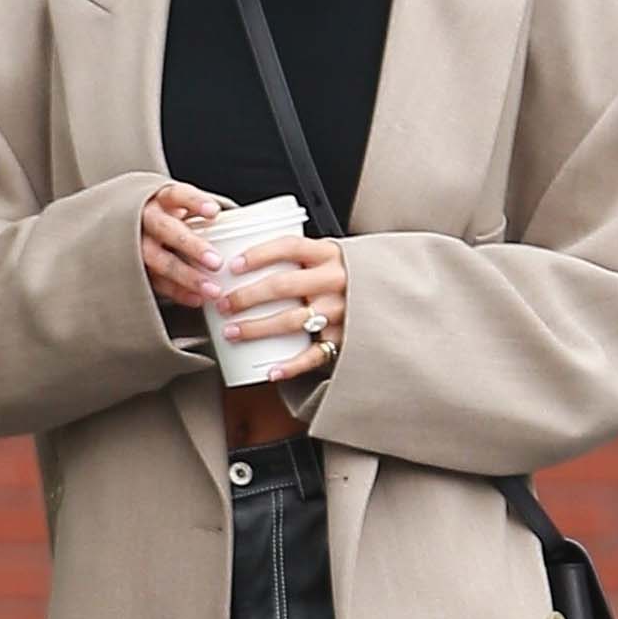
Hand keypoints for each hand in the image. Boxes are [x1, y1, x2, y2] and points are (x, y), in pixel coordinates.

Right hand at [140, 181, 238, 307]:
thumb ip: (204, 212)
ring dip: (186, 276)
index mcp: (162, 199)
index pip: (177, 195)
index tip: (214, 212)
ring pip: (158, 260)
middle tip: (216, 261)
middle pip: (166, 230)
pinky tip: (197, 299)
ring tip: (211, 289)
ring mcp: (137, 243)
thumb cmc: (169, 214)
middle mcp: (147, 219)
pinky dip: (177, 292)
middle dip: (191, 246)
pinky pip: (156, 282)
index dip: (194, 202)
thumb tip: (246, 220)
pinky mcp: (136, 267)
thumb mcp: (183, 204)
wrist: (131, 223)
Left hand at [208, 230, 348, 380]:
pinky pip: (314, 355)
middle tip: (222, 304)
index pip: (289, 247)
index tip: (232, 265)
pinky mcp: (345, 339)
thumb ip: (300, 257)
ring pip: (291, 321)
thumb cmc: (349, 276)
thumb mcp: (330, 256)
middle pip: (282, 285)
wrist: (394, 298)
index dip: (257, 254)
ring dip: (256, 328)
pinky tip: (270, 371)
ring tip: (232, 332)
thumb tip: (246, 260)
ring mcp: (340, 311)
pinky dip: (290, 366)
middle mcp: (335, 280)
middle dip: (246, 296)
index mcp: (329, 254)